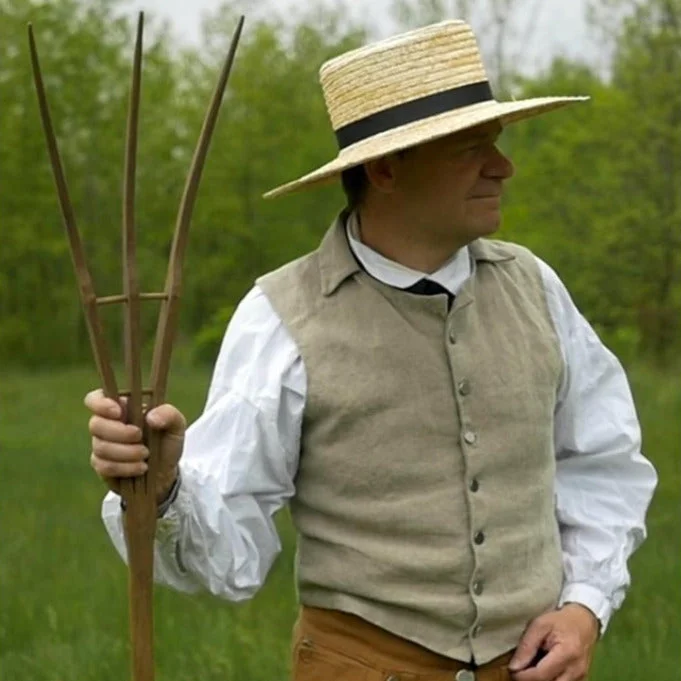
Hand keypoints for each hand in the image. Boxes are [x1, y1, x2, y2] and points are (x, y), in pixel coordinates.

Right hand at [85, 389, 185, 504]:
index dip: (100, 403)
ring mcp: (101, 445)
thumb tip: (151, 417)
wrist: (166, 471)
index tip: (118, 412)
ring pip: (101, 447)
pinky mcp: (101, 466)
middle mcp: (107, 424)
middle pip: (95, 424)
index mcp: (122, 408)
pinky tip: (141, 467)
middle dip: (119, 433)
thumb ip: (169, 414)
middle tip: (140, 436)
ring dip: (126, 452)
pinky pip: (104, 466)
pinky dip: (125, 468)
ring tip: (146, 454)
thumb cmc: (167, 442)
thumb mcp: (176, 425)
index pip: (95, 398)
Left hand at [509, 604, 598, 680]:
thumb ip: (527, 646)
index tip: (512, 669)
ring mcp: (580, 678)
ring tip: (532, 668)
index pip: (541, 675)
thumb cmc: (560, 621)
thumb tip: (514, 667)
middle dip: (531, 680)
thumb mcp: (539, 625)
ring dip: (540, 680)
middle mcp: (576, 670)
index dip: (522, 676)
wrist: (583, 622)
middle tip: (521, 669)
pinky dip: (549, 680)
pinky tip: (542, 670)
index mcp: (567, 653)